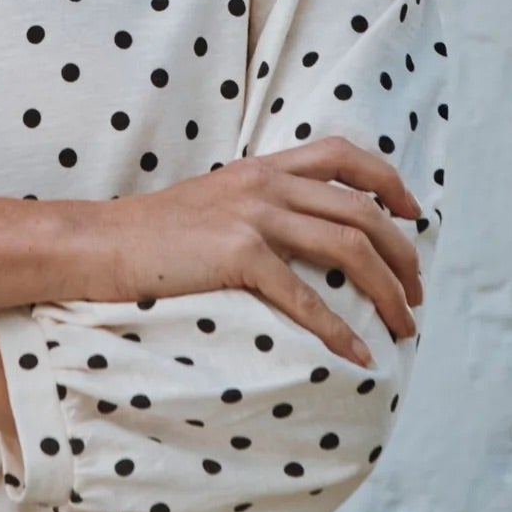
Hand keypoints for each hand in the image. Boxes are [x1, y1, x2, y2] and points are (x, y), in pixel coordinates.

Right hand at [102, 137, 425, 367]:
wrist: (96, 244)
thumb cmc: (149, 236)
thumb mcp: (211, 204)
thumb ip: (256, 207)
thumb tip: (298, 236)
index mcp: (261, 168)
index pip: (344, 155)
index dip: (390, 182)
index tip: (415, 216)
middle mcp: (264, 184)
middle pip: (362, 210)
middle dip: (403, 254)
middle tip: (416, 293)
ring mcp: (252, 216)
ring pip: (349, 247)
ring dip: (386, 291)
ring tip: (402, 325)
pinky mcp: (237, 254)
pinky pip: (306, 297)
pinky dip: (338, 330)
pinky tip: (356, 355)